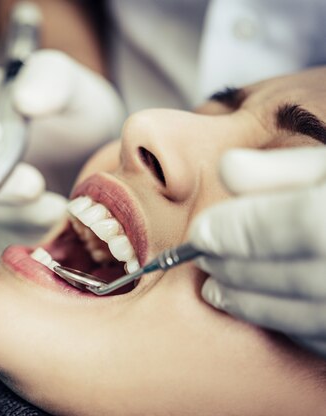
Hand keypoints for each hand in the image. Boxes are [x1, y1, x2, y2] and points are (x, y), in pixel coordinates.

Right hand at [0, 49, 124, 227]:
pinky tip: (60, 216)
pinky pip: (2, 231)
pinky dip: (31, 226)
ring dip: (12, 208)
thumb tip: (24, 100)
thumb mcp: (73, 86)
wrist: (98, 161)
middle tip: (33, 184)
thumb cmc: (73, 112)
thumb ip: (51, 80)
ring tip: (56, 205)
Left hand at [189, 147, 325, 356]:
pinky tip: (264, 311)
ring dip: (252, 305)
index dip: (234, 230)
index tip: (202, 232)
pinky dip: (290, 326)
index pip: (285, 226)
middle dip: (235, 267)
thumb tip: (228, 169)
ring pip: (306, 314)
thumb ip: (288, 169)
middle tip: (204, 260)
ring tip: (218, 292)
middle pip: (289, 274)